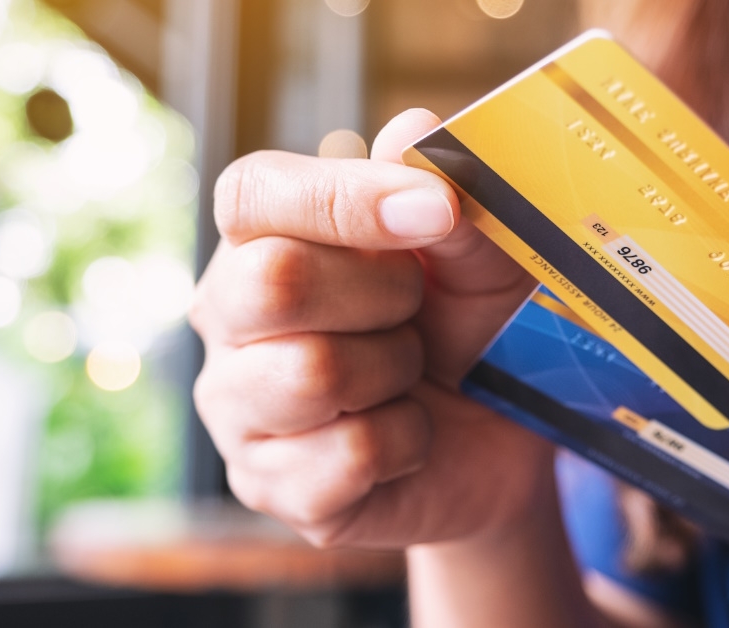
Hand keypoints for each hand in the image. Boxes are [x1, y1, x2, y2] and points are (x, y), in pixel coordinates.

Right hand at [190, 109, 546, 549]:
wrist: (498, 436)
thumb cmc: (472, 327)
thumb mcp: (482, 259)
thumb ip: (451, 200)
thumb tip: (411, 133)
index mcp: (265, 238)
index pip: (254, 193)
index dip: (346, 198)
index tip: (436, 213)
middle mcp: (230, 317)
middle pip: (272, 283)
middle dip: (383, 295)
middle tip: (417, 310)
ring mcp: (238, 407)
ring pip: (310, 374)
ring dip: (396, 372)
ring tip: (411, 375)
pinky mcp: (271, 486)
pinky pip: (348, 457)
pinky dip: (406, 444)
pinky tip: (409, 438)